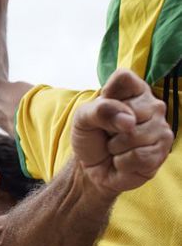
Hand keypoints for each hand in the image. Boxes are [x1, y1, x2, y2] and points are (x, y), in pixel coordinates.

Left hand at [71, 69, 173, 194]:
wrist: (91, 168)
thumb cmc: (90, 138)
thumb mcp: (82, 120)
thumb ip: (100, 110)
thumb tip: (129, 121)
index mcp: (133, 90)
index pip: (123, 77)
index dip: (107, 94)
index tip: (101, 109)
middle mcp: (153, 105)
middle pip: (130, 110)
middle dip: (110, 128)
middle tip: (109, 134)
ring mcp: (161, 128)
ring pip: (134, 136)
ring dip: (115, 148)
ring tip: (116, 148)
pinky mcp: (162, 151)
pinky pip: (140, 156)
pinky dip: (123, 163)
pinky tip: (123, 160)